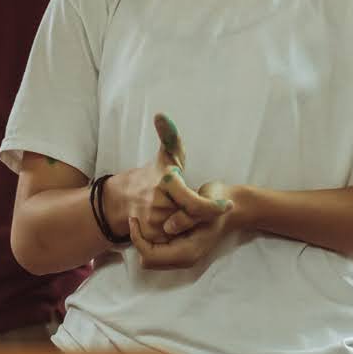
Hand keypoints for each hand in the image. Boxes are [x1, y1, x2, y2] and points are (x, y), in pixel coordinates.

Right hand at [104, 113, 228, 244]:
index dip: (214, 207)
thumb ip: (170, 135)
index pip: (195, 203)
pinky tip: (182, 224)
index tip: (227, 205)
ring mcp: (152, 222)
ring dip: (193, 225)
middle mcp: (158, 205)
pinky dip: (181, 233)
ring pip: (185, 229)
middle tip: (212, 208)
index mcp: (166, 183)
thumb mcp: (167, 155)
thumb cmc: (155, 175)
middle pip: (193, 218)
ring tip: (194, 215)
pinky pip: (174, 239)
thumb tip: (160, 114)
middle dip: (204, 215)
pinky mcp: (148, 236)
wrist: (124, 198)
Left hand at [132, 181, 236, 268]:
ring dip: (144, 242)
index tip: (135, 219)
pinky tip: (155, 223)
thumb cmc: (220, 203)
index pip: (150, 255)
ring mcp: (184, 256)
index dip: (138, 239)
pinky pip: (158, 251)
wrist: (234, 207)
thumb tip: (167, 227)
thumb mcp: (205, 205)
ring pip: (151, 258)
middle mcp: (185, 259)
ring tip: (144, 221)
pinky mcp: (182, 249)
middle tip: (137, 220)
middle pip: (148, 261)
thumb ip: (186, 217)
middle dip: (139, 242)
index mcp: (188, 252)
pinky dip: (152, 240)